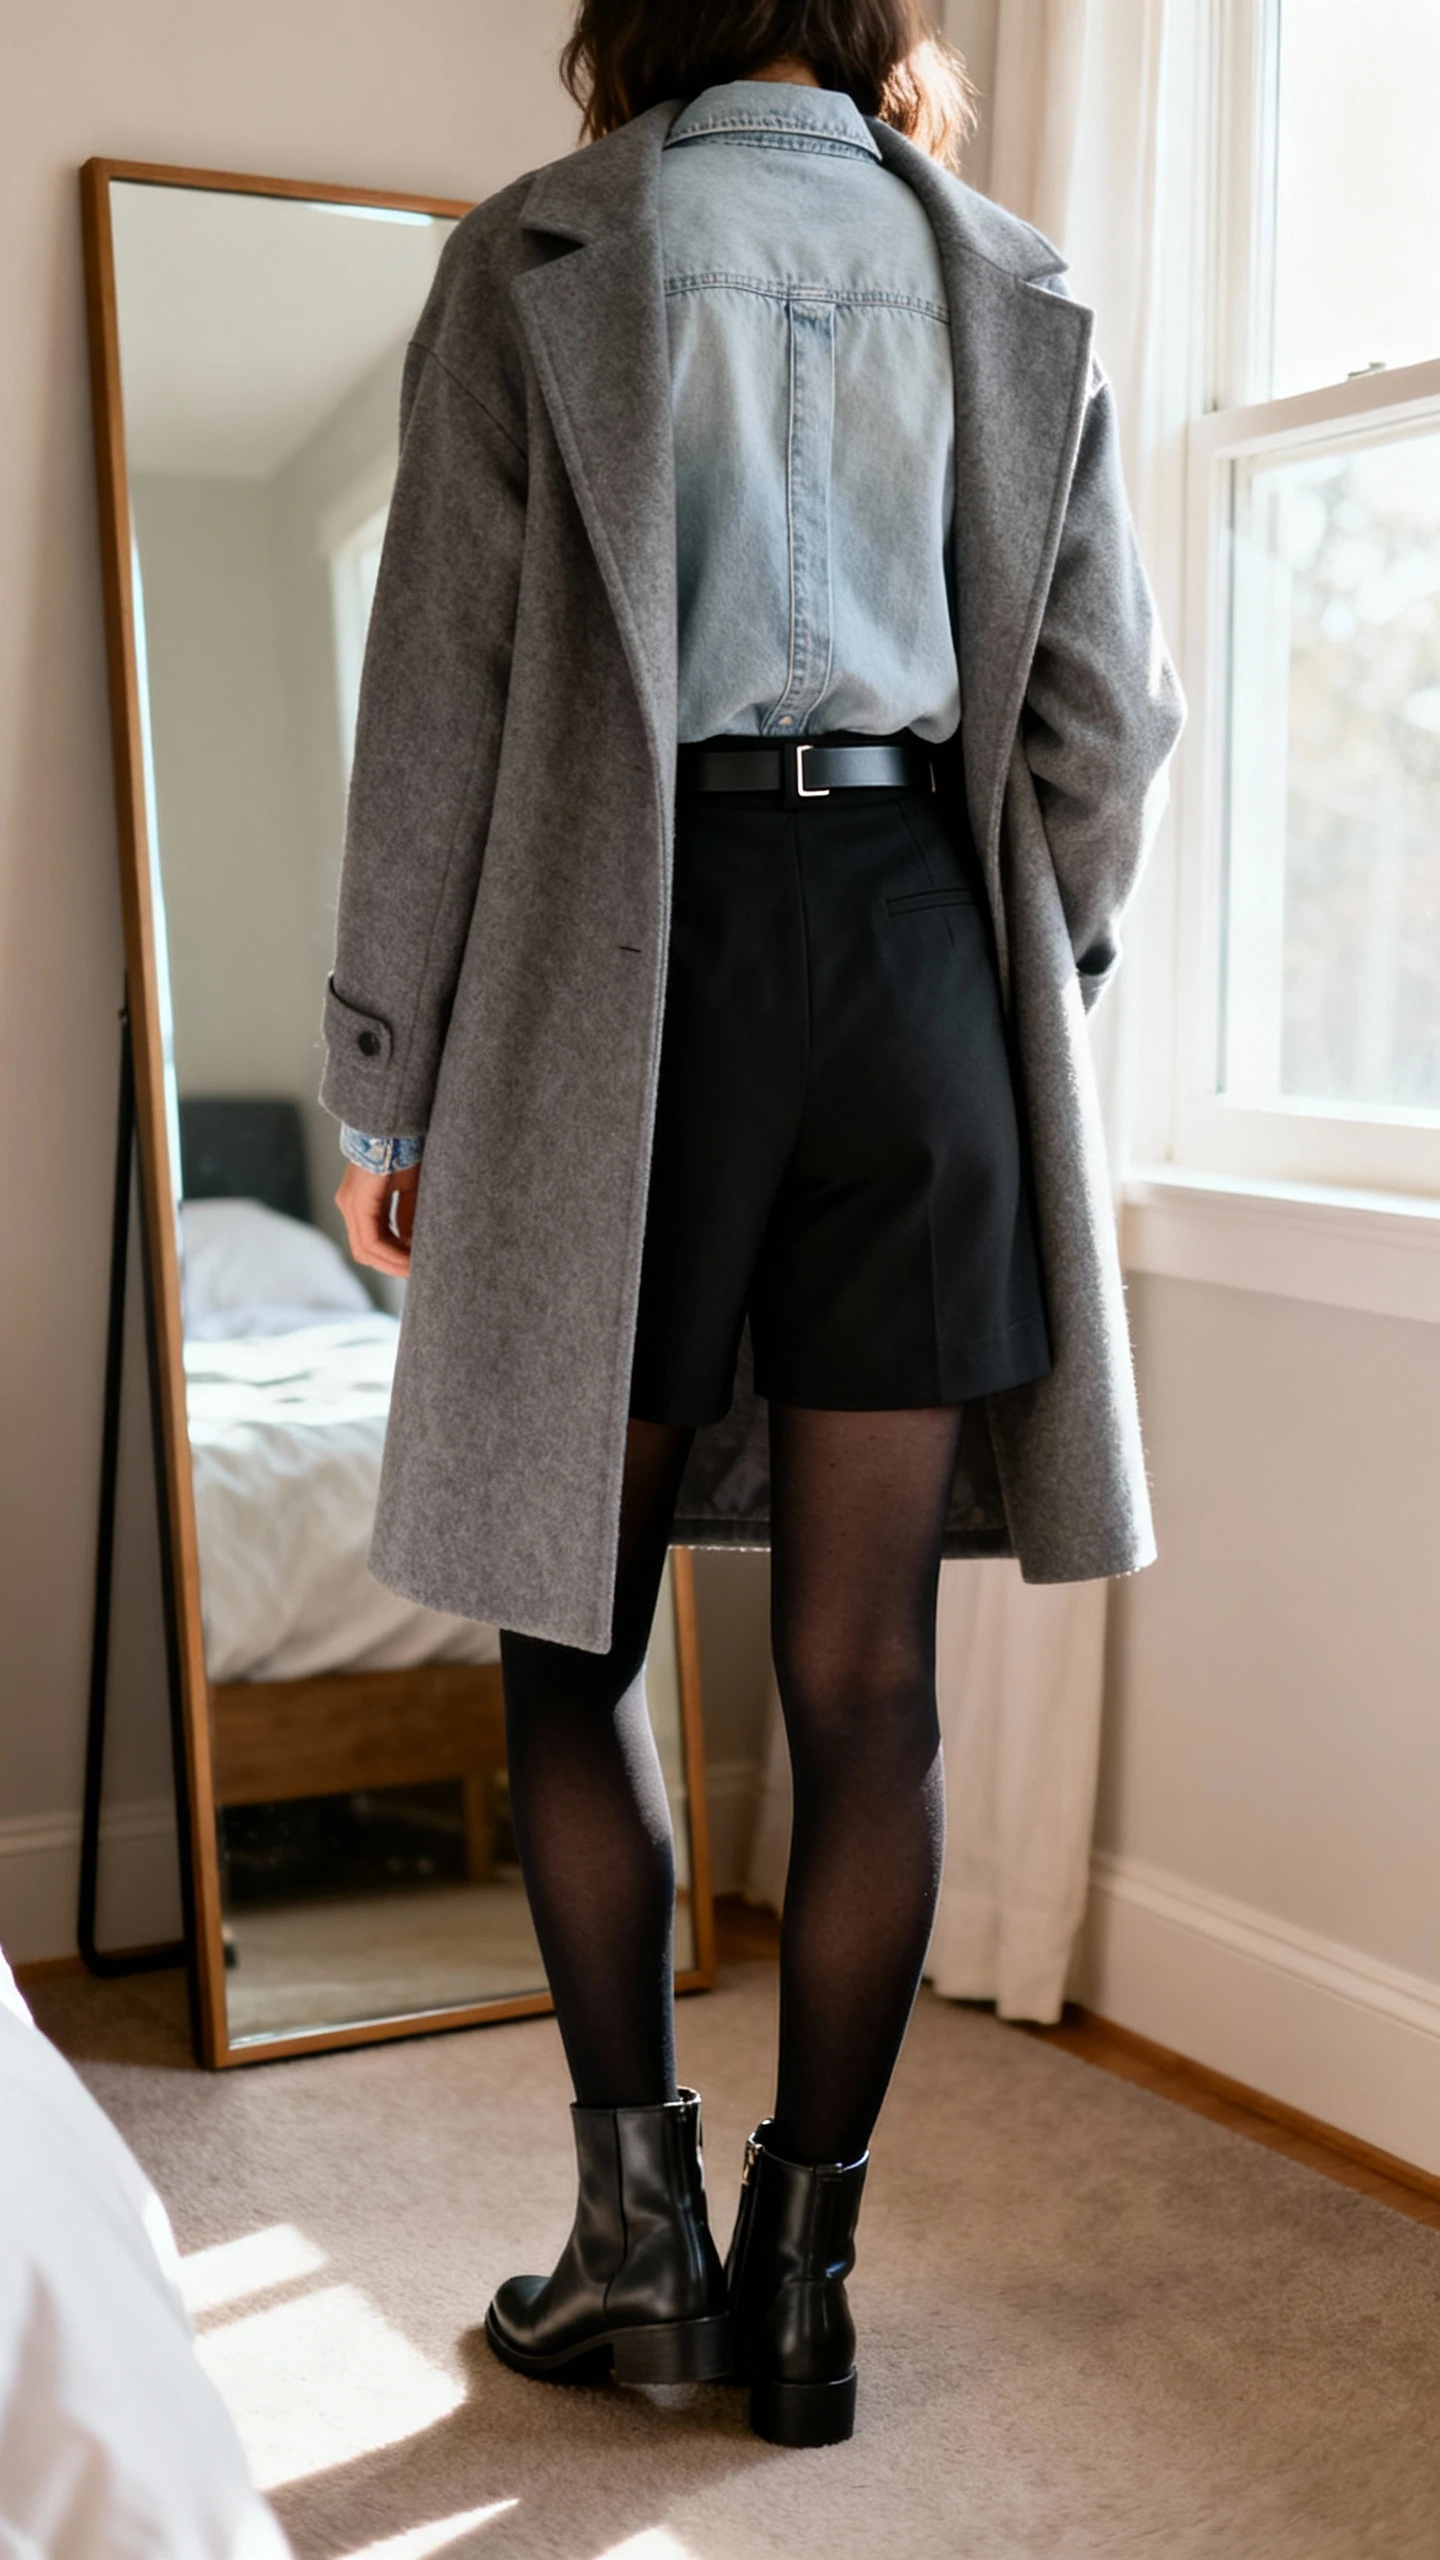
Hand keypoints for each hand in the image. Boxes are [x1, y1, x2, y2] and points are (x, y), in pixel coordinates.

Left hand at [336, 1161, 420, 1277]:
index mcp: (360, 1201)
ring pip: (366, 1250)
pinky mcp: (356, 1204)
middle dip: (392, 1265)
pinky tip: (409, 1258)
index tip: (418, 1264)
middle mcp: (349, 1206)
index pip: (372, 1241)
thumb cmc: (406, 1151)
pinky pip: (370, 1241)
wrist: (396, 1125)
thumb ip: (406, 1217)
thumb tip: (410, 1244)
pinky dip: (390, 1253)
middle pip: (366, 1251)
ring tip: (416, 1267)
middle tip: (418, 1271)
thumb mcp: (410, 1191)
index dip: (394, 1257)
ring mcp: (349, 1205)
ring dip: (392, 1263)